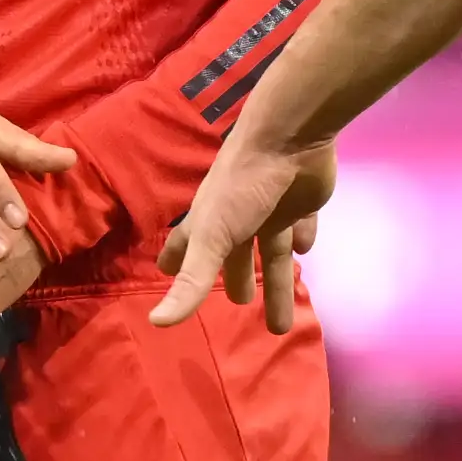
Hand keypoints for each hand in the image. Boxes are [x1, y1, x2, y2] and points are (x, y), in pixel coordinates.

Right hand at [149, 134, 335, 331]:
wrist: (289, 136)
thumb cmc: (242, 187)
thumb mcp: (212, 238)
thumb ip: (191, 282)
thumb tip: (156, 324)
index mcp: (209, 223)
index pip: (185, 247)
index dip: (177, 265)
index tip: (168, 277)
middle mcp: (238, 216)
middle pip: (236, 256)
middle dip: (237, 278)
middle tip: (241, 304)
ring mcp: (271, 207)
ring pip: (273, 252)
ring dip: (277, 283)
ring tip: (280, 323)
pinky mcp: (302, 200)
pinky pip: (302, 223)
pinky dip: (302, 237)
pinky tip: (304, 249)